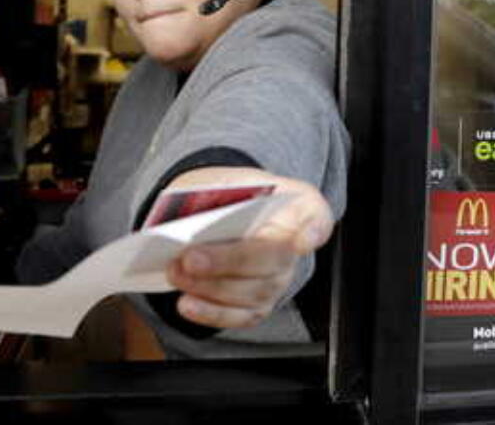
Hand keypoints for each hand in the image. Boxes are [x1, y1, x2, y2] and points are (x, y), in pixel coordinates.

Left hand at [162, 167, 332, 328]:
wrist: (227, 210)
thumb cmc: (234, 193)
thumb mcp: (230, 179)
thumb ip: (220, 195)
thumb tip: (194, 220)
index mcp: (297, 204)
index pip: (318, 217)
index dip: (313, 232)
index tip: (300, 240)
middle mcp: (296, 245)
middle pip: (274, 259)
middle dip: (230, 261)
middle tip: (191, 258)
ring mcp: (280, 278)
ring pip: (254, 292)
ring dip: (210, 287)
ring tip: (177, 273)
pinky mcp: (260, 303)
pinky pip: (240, 315)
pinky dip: (211, 312)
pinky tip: (186, 304)